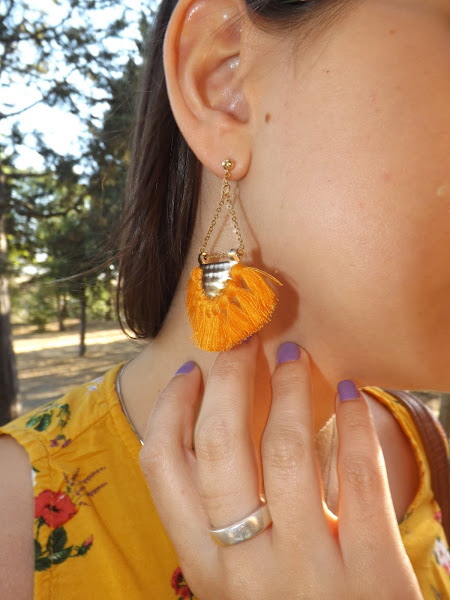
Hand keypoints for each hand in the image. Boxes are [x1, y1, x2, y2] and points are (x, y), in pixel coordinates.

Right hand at [139, 334, 422, 598]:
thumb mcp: (238, 577)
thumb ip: (220, 521)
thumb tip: (209, 424)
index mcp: (205, 567)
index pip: (163, 469)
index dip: (171, 408)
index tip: (189, 371)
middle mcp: (246, 571)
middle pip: (219, 446)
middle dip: (227, 378)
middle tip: (241, 340)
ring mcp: (311, 574)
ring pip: (286, 450)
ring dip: (289, 387)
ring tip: (294, 354)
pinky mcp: (376, 577)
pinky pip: (362, 477)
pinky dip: (356, 422)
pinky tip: (353, 392)